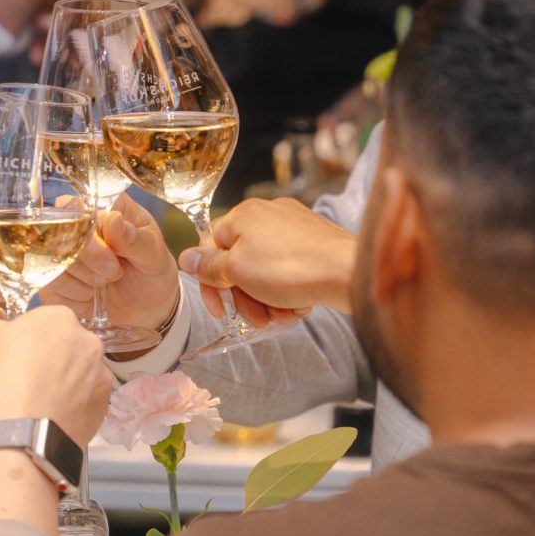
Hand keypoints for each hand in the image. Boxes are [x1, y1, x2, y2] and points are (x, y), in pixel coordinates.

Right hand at [0, 305, 113, 445]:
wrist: (23, 433)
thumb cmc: (2, 381)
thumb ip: (2, 329)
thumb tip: (5, 331)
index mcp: (60, 317)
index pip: (47, 321)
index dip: (31, 339)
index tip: (20, 355)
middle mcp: (88, 341)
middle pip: (70, 345)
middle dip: (55, 357)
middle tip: (31, 378)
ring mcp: (101, 373)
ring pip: (82, 372)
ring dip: (67, 380)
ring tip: (43, 401)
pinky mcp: (104, 403)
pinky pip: (87, 398)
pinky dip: (75, 404)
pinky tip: (55, 414)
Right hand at [39, 200, 181, 340]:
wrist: (147, 304)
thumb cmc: (150, 268)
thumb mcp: (153, 253)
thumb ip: (133, 238)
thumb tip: (113, 219)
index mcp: (100, 206)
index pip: (73, 208)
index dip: (88, 237)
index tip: (113, 254)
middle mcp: (73, 224)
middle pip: (58, 238)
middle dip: (89, 263)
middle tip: (116, 272)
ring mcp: (58, 252)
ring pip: (53, 265)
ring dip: (83, 282)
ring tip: (105, 283)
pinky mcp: (50, 279)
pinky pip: (51, 288)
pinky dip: (75, 297)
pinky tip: (91, 296)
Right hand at [179, 198, 353, 322]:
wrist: (348, 271)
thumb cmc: (290, 267)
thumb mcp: (238, 269)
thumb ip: (209, 265)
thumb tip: (186, 257)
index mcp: (244, 215)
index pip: (212, 246)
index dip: (211, 282)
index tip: (219, 310)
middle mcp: (269, 215)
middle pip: (241, 262)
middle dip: (245, 297)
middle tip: (256, 320)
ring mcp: (295, 228)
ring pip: (266, 270)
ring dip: (268, 299)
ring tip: (281, 317)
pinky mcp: (316, 244)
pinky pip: (291, 270)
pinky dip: (290, 292)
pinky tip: (298, 306)